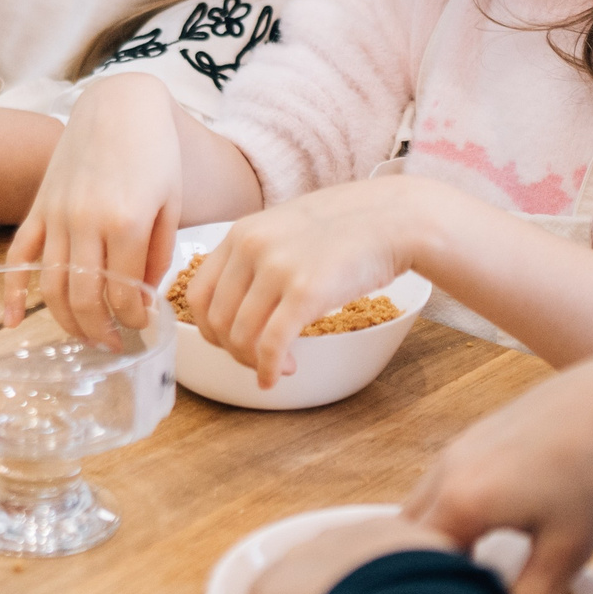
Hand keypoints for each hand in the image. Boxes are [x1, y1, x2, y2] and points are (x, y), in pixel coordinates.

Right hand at [8, 73, 184, 344]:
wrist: (120, 104)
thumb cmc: (154, 152)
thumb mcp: (171, 202)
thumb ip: (159, 252)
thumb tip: (143, 298)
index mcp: (126, 223)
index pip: (124, 295)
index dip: (134, 320)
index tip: (143, 326)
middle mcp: (86, 223)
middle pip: (82, 298)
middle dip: (99, 331)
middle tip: (114, 345)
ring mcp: (57, 215)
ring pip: (51, 285)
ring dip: (65, 321)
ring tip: (85, 337)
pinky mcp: (39, 207)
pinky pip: (18, 255)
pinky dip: (11, 291)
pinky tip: (13, 320)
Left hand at [186, 180, 418, 387]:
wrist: (394, 218)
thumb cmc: (346, 227)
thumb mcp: (285, 227)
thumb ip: (256, 255)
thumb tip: (237, 303)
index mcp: (241, 232)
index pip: (198, 294)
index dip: (209, 328)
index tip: (231, 342)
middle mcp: (251, 247)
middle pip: (216, 320)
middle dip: (233, 350)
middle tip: (259, 359)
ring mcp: (277, 268)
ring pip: (240, 336)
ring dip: (254, 363)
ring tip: (279, 365)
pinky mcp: (305, 291)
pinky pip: (271, 344)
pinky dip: (268, 369)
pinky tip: (278, 375)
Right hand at [403, 344, 592, 593]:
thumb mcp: (567, 550)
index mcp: (462, 502)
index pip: (416, 568)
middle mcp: (445, 472)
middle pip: (405, 539)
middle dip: (419, 577)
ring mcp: (454, 450)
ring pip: (417, 510)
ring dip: (431, 546)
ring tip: (464, 581)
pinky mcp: (470, 438)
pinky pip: (436, 487)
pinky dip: (442, 518)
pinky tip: (478, 538)